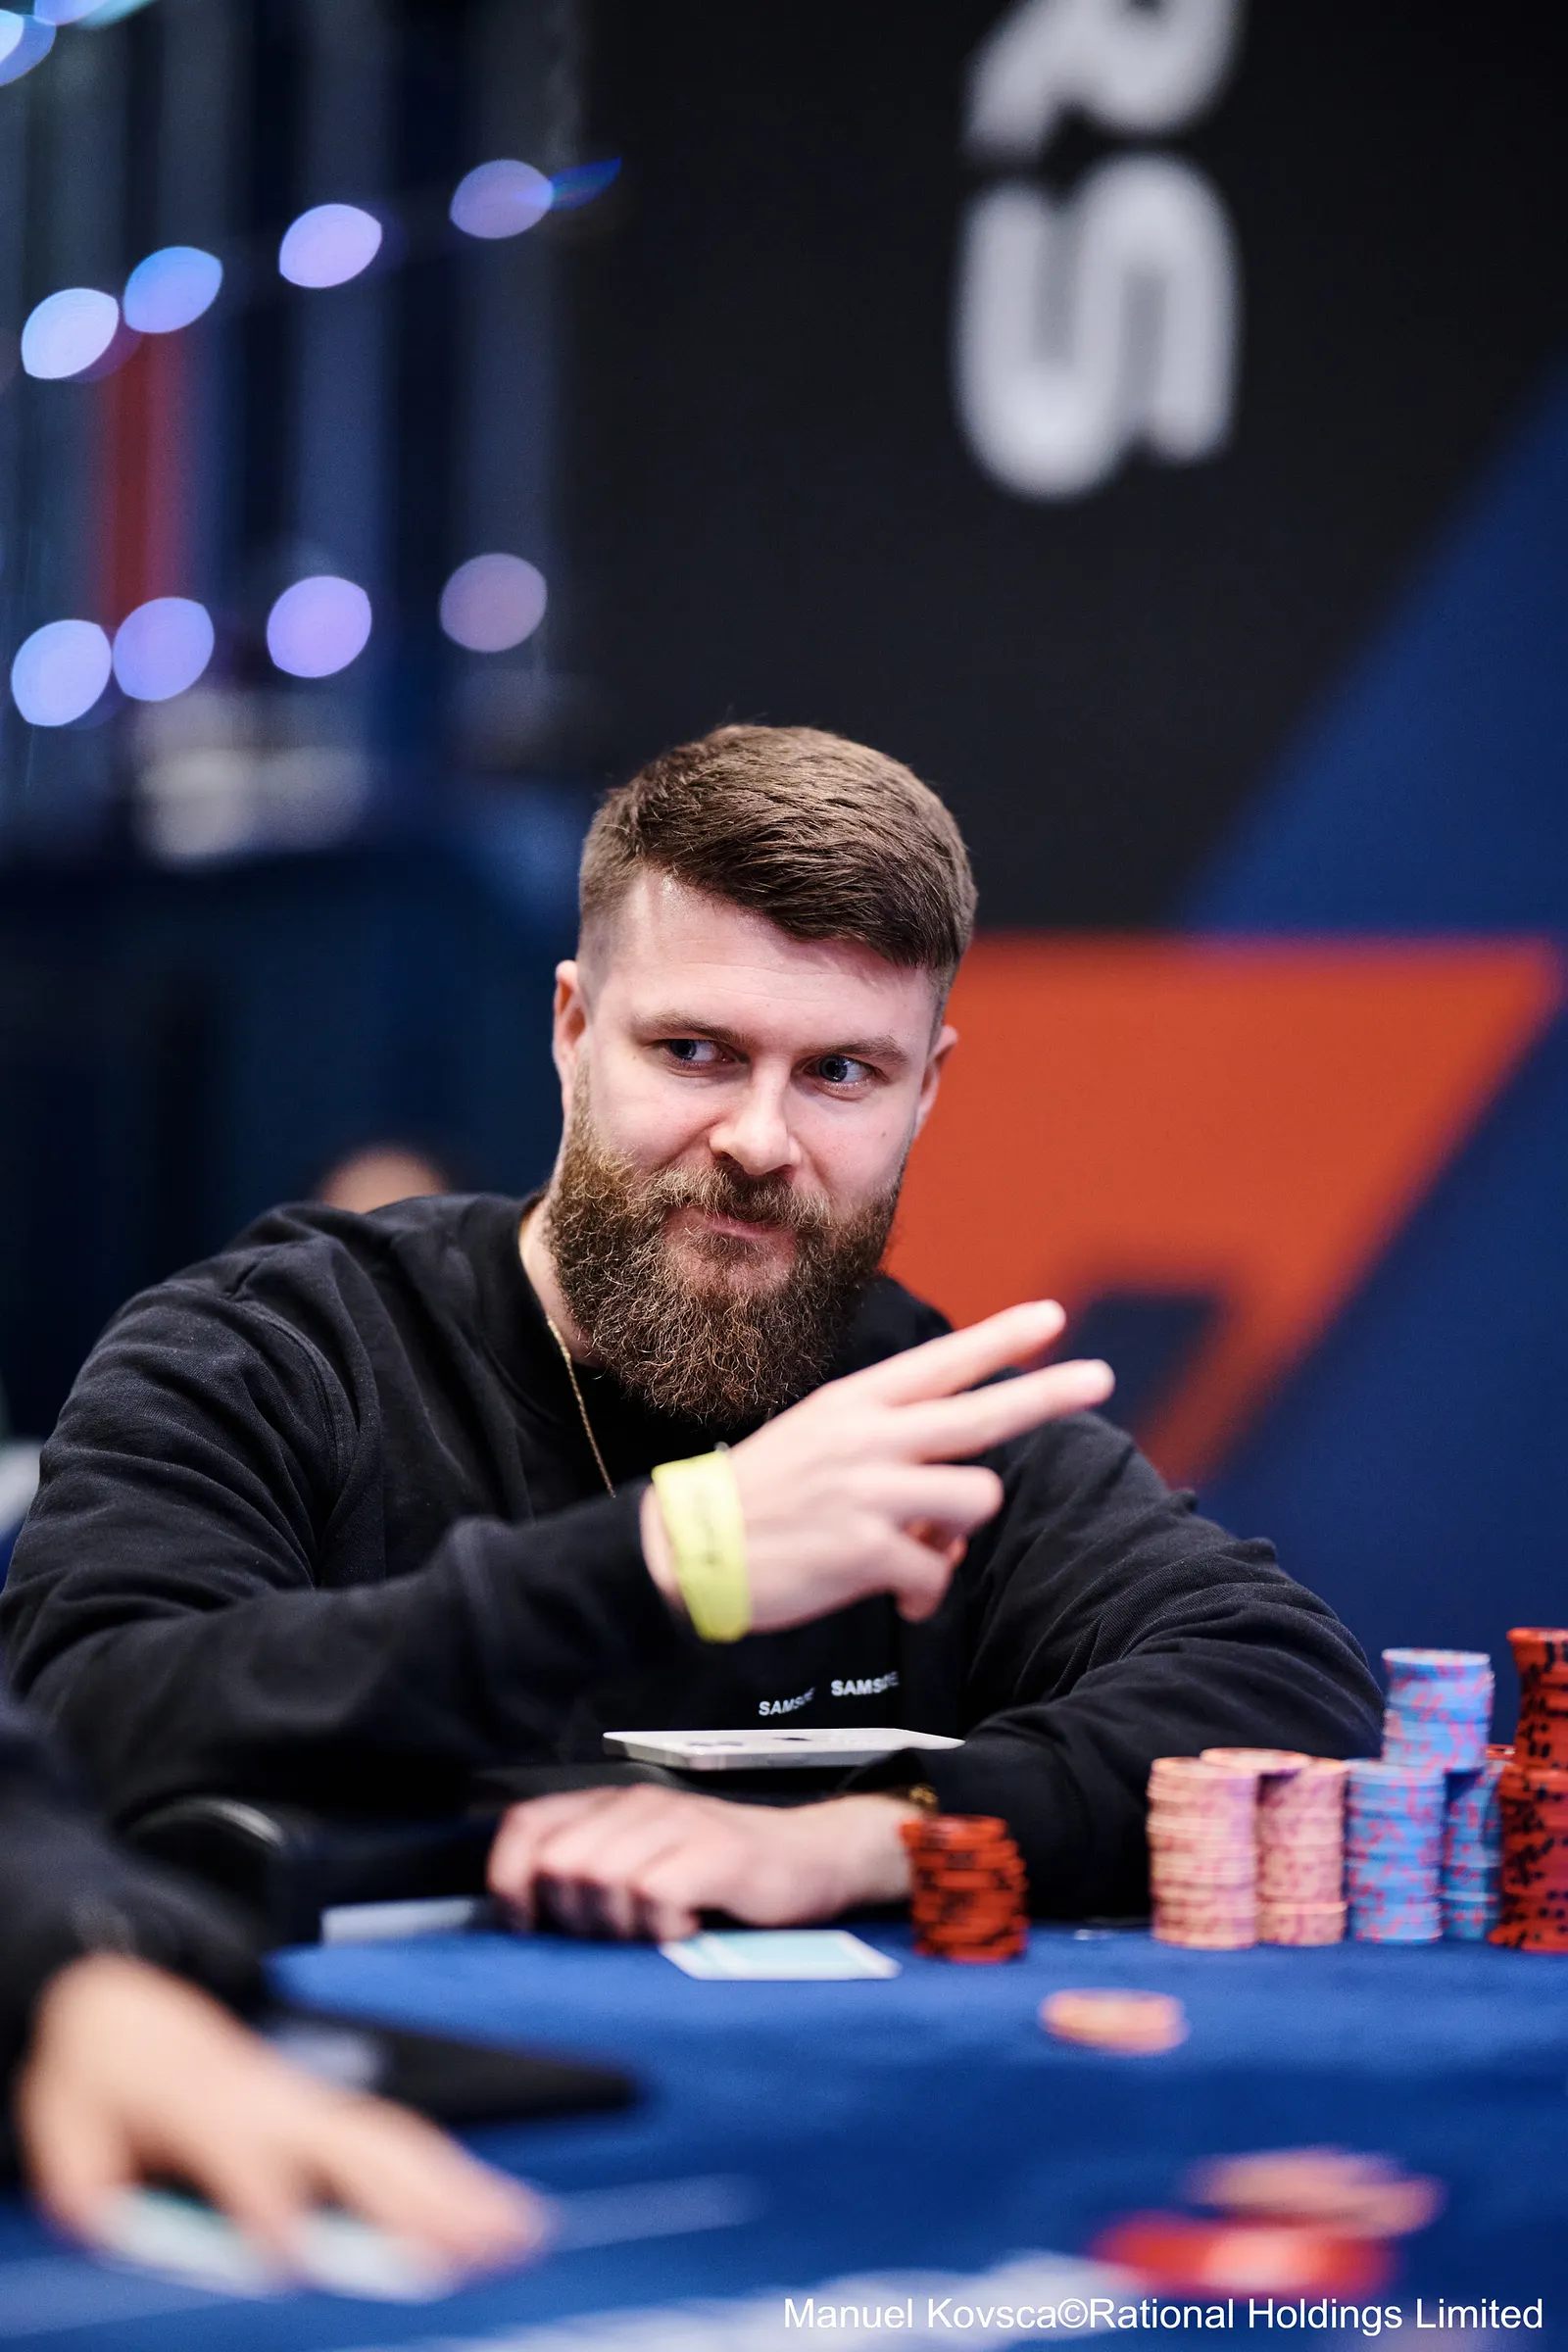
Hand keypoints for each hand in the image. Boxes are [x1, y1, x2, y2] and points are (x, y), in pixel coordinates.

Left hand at [16, 1955, 547, 2278]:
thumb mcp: (64, 2121)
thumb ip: (86, 2176)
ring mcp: (310, 2104)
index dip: (266, 2207)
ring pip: (398, 2145)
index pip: (249, 2161)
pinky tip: (496, 2216)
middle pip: (359, 2150)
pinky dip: (455, 2178)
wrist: (130, 2000)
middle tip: (470, 2249)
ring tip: (518, 2235)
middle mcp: (277, 2102)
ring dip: (460, 2190)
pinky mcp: (324, 2112)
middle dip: (414, 2200)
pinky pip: (399, 2143)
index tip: (292, 2260)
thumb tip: (116, 2220)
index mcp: (211, 2104)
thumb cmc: (100, 2073)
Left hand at [487, 1786, 916, 1941]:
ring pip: (600, 1879)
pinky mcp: (715, 1852)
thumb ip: (592, 1881)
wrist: (816, 1858)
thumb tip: (526, 1926)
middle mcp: (640, 1803)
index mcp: (613, 1805)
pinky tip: (687, 1927)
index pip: (527, 1826)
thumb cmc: (725, 1877)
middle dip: (575, 1918)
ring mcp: (679, 1823)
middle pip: (558, 1864)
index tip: (528, 1926)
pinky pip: (654, 1893)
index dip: (510, 1881)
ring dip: (621, 1926)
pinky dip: (662, 1927)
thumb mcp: (647, 1869)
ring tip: (656, 1931)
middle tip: (619, 1935)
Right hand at [641, 1298, 1111, 1630]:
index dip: (1001, 1339)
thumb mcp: (816, 1439)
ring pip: (975, 1498)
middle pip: (982, 1414)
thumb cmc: (759, 1496)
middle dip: (1048, 1393)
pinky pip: (935, 1572)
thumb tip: (953, 1487)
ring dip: (957, 1531)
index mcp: (855, 1404)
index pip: (942, 1363)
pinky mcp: (865, 1551)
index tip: (1053, 1319)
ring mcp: (870, 1493)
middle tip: (1101, 1375)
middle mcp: (869, 1439)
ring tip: (919, 1548)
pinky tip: (897, 1592)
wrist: (686, 1549)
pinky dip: (924, 1590)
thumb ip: (888, 1447)